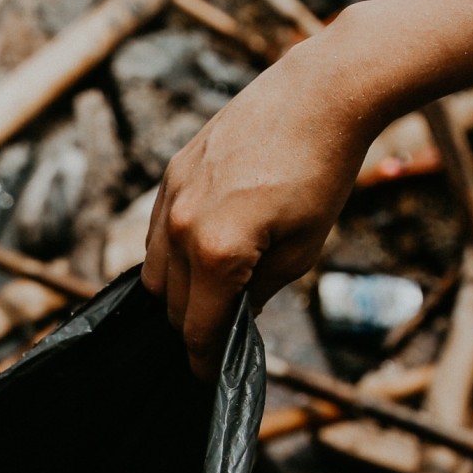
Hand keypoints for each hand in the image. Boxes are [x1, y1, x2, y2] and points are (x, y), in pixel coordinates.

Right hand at [145, 39, 384, 377]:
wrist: (318, 96)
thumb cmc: (322, 173)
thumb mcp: (302, 249)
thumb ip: (260, 290)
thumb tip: (233, 315)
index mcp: (218, 252)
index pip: (196, 326)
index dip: (201, 359)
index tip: (205, 376)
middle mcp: (181, 227)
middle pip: (167, 303)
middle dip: (189, 326)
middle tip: (214, 336)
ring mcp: (170, 197)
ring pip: (151, 269)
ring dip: (174, 291)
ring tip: (206, 295)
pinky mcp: (171, 174)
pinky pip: (155, 231)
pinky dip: (170, 252)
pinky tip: (200, 253)